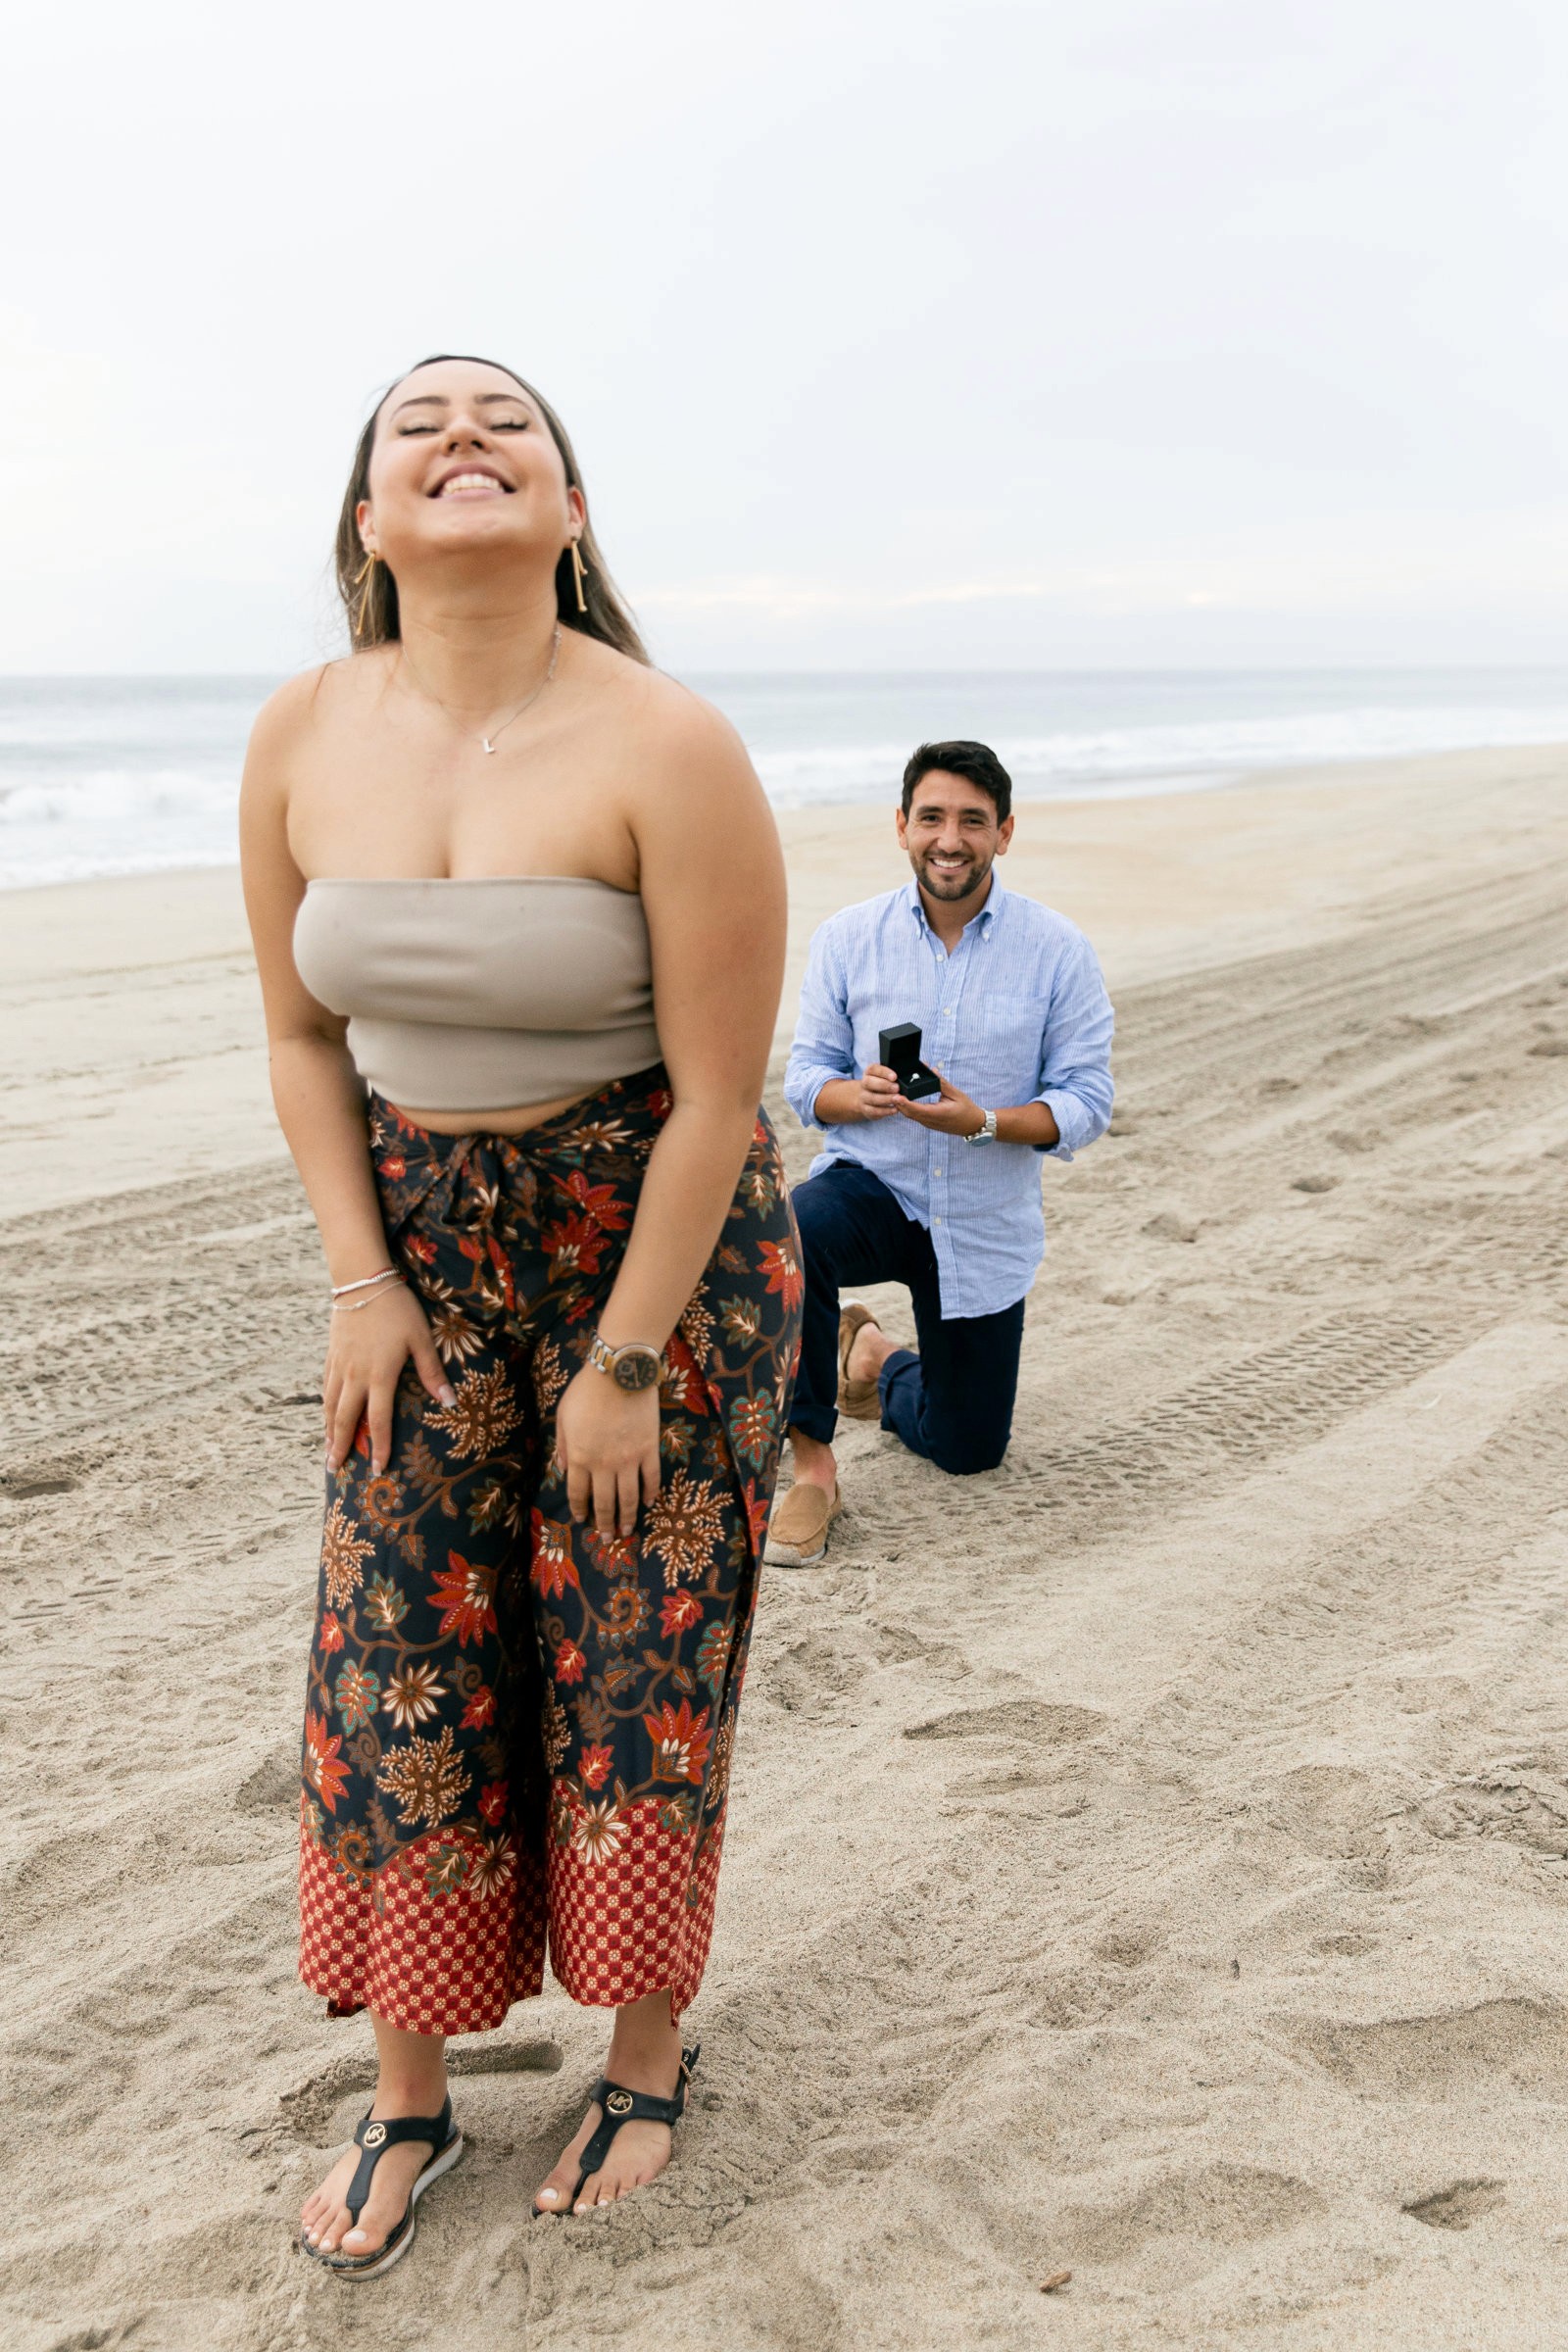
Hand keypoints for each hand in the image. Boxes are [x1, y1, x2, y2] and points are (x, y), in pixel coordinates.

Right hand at [324, 1282, 455, 1474]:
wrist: (362, 1281)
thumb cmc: (398, 1309)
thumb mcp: (421, 1338)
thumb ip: (432, 1372)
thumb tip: (449, 1402)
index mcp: (379, 1375)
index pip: (377, 1420)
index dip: (378, 1446)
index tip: (377, 1469)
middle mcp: (355, 1375)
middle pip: (345, 1419)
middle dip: (341, 1447)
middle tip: (335, 1470)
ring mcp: (340, 1366)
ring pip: (330, 1406)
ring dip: (328, 1431)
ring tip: (328, 1452)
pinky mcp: (331, 1355)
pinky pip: (325, 1388)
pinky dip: (324, 1407)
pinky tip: (325, 1416)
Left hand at [554, 1365, 661, 1536]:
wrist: (620, 1373)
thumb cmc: (586, 1391)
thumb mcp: (563, 1416)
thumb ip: (562, 1445)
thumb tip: (563, 1468)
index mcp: (580, 1457)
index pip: (578, 1493)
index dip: (580, 1509)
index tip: (581, 1520)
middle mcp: (603, 1465)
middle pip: (604, 1502)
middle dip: (604, 1523)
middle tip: (607, 1538)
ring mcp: (629, 1459)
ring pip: (629, 1497)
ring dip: (628, 1517)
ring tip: (627, 1531)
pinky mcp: (649, 1450)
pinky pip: (651, 1478)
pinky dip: (650, 1493)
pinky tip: (648, 1503)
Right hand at [854, 1064, 904, 1120]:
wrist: (866, 1098)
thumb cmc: (881, 1085)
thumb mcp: (885, 1077)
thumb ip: (893, 1077)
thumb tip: (904, 1081)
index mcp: (869, 1073)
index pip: (872, 1069)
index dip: (883, 1072)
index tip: (894, 1077)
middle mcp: (864, 1084)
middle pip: (869, 1083)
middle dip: (884, 1086)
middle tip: (897, 1088)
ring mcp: (863, 1097)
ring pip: (872, 1098)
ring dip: (886, 1099)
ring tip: (898, 1099)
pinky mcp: (866, 1109)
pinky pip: (874, 1111)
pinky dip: (886, 1110)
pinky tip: (895, 1109)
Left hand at [894, 1075, 984, 1136]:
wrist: (973, 1125)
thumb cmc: (967, 1110)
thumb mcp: (956, 1094)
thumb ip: (942, 1083)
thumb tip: (932, 1071)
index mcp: (937, 1114)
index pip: (916, 1109)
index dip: (905, 1103)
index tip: (896, 1096)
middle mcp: (930, 1121)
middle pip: (909, 1113)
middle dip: (898, 1103)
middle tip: (890, 1091)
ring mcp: (929, 1123)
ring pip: (910, 1115)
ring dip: (901, 1106)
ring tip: (894, 1093)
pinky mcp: (929, 1123)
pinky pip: (915, 1116)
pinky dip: (907, 1109)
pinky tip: (903, 1100)